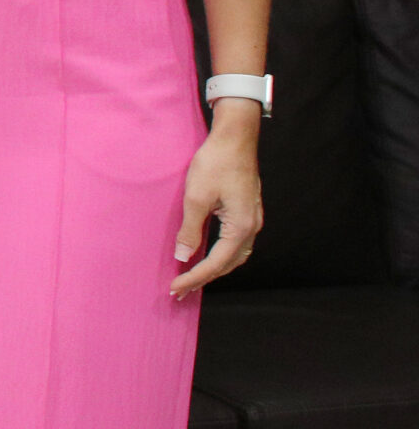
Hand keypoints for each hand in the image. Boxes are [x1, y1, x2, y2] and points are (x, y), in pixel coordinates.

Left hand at [172, 110, 261, 298]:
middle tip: (181, 290)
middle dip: (204, 277)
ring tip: (191, 278)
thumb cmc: (215, 164)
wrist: (234, 138)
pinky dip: (220, 253)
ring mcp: (252, 218)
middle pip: (229, 263)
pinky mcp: (246, 210)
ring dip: (213, 267)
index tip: (176, 287)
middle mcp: (252, 226)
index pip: (217, 262)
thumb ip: (190, 230)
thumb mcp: (196, 198)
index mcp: (242, 226)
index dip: (195, 277)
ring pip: (234, 254)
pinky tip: (205, 254)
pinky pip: (235, 242)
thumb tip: (183, 257)